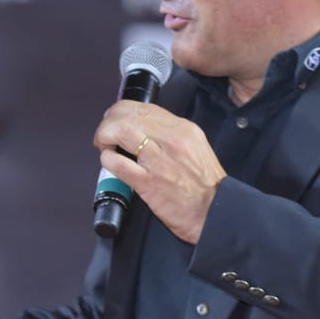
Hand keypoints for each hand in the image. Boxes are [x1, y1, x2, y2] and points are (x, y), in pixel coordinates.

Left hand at [94, 101, 225, 244]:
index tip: (115, 119)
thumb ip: (169, 134)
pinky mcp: (147, 182)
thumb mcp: (194, 147)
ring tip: (105, 145)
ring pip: (119, 131)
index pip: (143, 107)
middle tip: (105, 134)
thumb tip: (142, 126)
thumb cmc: (204, 184)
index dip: (122, 111)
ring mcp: (158, 160)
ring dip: (104, 136)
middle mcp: (170, 140)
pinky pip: (117, 163)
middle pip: (127, 115)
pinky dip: (107, 159)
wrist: (215, 211)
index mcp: (183, 129)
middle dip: (109, 122)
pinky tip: (111, 162)